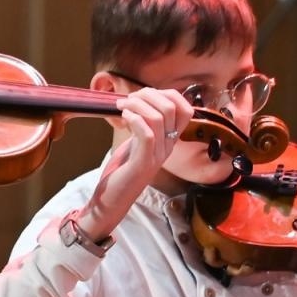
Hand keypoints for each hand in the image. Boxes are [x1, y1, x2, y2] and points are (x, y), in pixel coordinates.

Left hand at [76, 87, 194, 238]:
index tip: (144, 94)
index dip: (169, 94)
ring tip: (122, 105)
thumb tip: (137, 103)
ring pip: (159, 117)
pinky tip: (124, 117)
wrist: (111, 201)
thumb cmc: (121, 172)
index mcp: (169, 141)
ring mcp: (157, 155)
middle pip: (172, 108)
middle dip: (150, 95)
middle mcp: (168, 146)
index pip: (186, 109)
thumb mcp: (135, 144)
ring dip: (138, 105)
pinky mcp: (143, 163)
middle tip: (129, 98)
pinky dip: (135, 120)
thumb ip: (142, 127)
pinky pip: (147, 134)